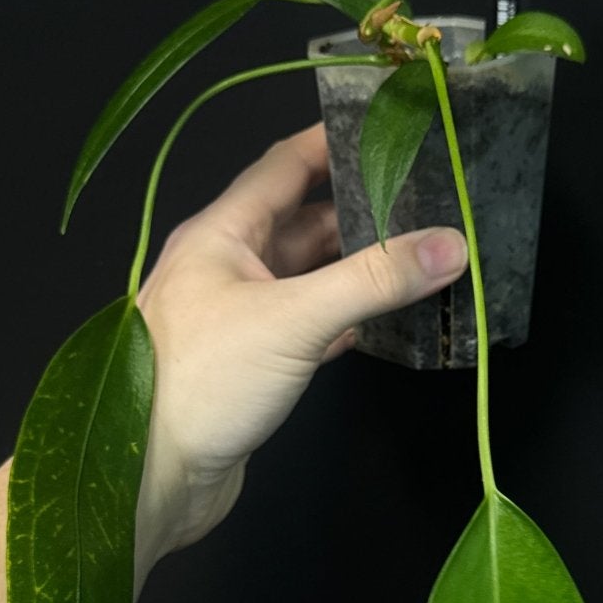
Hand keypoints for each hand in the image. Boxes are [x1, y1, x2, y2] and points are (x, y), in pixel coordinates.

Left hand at [134, 120, 468, 557]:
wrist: (151, 477)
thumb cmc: (201, 382)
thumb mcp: (294, 317)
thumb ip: (373, 279)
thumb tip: (450, 244)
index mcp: (221, 234)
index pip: (283, 165)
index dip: (332, 140)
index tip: (386, 125)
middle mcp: (226, 267)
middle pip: (302, 221)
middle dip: (359, 209)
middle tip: (424, 199)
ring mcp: (238, 318)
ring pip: (307, 276)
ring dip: (356, 268)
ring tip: (418, 256)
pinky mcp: (252, 365)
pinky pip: (308, 326)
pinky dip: (346, 319)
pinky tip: (383, 320)